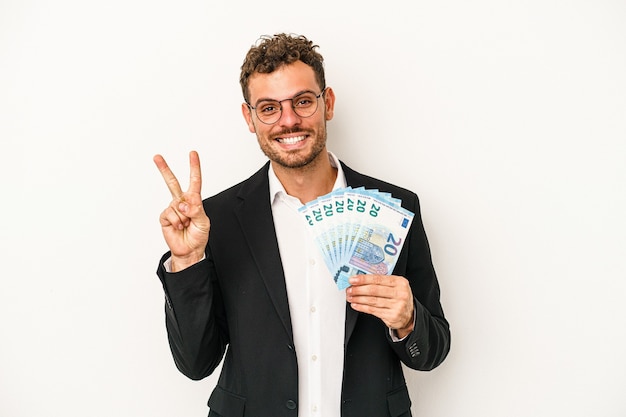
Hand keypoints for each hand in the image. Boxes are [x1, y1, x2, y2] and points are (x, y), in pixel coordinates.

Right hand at [153, 151, 209, 271]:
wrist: (189, 250)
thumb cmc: (199, 235)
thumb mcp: (204, 222)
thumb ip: (196, 210)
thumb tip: (182, 203)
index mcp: (194, 200)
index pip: (194, 181)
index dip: (194, 167)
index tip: (192, 154)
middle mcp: (182, 201)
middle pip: (172, 182)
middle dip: (164, 169)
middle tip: (157, 157)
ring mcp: (173, 208)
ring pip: (176, 205)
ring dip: (184, 217)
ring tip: (186, 225)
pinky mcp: (165, 217)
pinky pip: (170, 214)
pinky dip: (177, 221)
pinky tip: (179, 226)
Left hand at [346, 274, 414, 338]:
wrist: (410, 315)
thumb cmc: (399, 298)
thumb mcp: (395, 286)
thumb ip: (381, 282)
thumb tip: (360, 279)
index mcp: (400, 282)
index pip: (378, 279)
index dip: (364, 279)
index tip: (353, 279)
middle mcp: (400, 293)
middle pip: (374, 290)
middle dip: (359, 289)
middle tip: (349, 289)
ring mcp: (397, 306)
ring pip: (372, 301)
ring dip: (358, 298)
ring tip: (350, 297)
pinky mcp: (392, 316)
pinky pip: (373, 310)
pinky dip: (362, 307)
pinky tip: (356, 304)